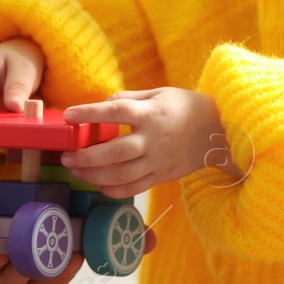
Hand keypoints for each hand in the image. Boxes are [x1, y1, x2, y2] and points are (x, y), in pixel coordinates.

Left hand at [60, 87, 224, 197]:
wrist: (218, 130)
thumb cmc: (184, 107)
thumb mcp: (158, 94)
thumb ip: (128, 99)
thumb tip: (102, 105)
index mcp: (151, 114)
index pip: (115, 111)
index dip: (90, 113)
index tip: (68, 115)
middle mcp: (153, 139)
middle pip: (114, 152)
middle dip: (85, 156)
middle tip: (65, 156)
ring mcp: (157, 161)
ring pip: (121, 175)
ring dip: (93, 175)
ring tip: (76, 170)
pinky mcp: (161, 176)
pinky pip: (133, 189)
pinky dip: (112, 190)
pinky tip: (98, 183)